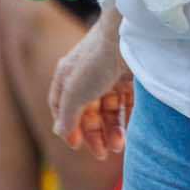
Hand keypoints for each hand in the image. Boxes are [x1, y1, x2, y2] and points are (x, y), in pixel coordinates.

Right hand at [48, 20, 133, 159]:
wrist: (127, 35)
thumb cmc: (95, 61)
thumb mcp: (74, 92)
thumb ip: (67, 114)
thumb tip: (60, 131)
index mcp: (68, 76)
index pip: (62, 106)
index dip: (68, 126)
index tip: (76, 144)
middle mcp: (87, 76)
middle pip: (88, 111)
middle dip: (94, 134)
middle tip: (102, 154)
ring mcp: (109, 76)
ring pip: (108, 110)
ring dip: (111, 130)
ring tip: (117, 147)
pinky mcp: (129, 76)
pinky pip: (126, 103)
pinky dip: (126, 119)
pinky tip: (128, 134)